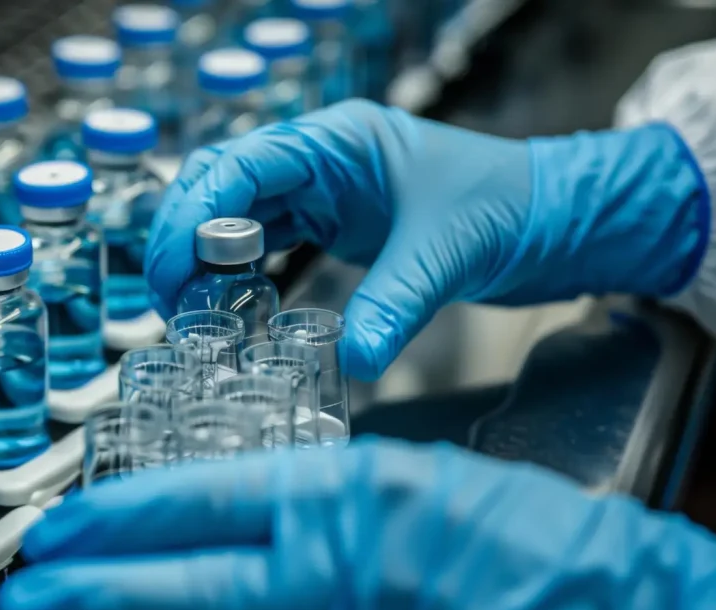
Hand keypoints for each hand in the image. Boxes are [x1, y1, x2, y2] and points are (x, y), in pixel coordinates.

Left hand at [0, 438, 715, 609]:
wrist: (619, 605)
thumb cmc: (514, 531)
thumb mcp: (402, 477)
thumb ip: (305, 499)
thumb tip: (200, 524)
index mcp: (350, 494)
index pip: (198, 502)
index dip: (113, 520)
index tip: (59, 531)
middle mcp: (346, 576)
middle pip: (187, 589)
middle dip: (91, 598)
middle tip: (29, 599)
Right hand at [145, 100, 707, 379]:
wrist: (548, 217)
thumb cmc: (506, 206)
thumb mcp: (446, 253)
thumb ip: (396, 305)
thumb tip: (354, 360)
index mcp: (339, 143)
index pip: (241, 165)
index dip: (194, 214)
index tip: (173, 268)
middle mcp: (319, 160)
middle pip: (221, 185)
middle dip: (183, 235)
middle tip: (167, 296)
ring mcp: (321, 191)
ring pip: (235, 214)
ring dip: (203, 257)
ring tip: (185, 307)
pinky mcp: (330, 223)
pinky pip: (264, 240)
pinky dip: (235, 270)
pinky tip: (225, 304)